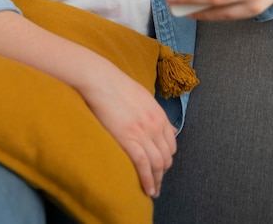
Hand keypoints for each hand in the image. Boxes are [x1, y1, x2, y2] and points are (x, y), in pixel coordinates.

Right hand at [81, 66, 176, 197]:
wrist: (101, 80)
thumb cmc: (117, 86)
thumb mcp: (144, 98)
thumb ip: (157, 115)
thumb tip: (170, 129)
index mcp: (159, 114)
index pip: (171, 144)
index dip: (167, 159)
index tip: (160, 167)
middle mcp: (155, 125)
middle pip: (166, 156)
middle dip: (163, 172)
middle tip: (157, 183)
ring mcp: (143, 132)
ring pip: (157, 163)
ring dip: (157, 180)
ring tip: (153, 191)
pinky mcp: (128, 138)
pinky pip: (143, 164)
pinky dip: (147, 180)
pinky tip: (147, 190)